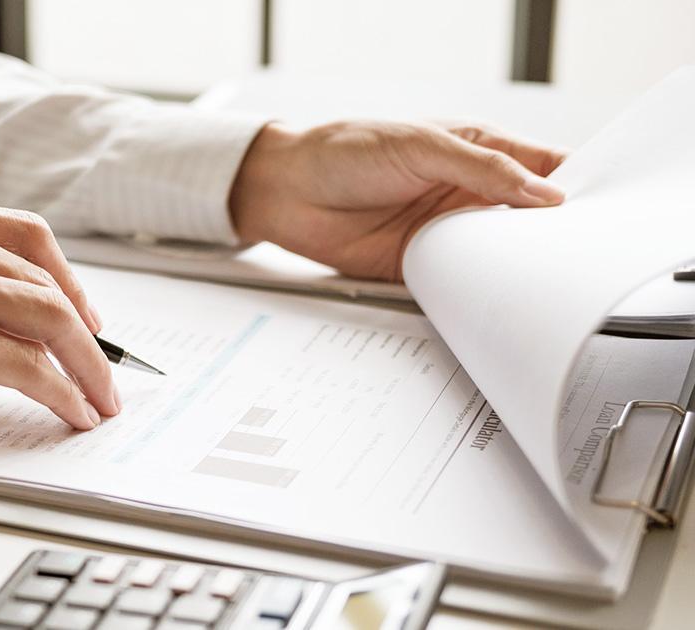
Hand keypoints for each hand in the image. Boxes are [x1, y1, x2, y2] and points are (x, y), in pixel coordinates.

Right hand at [0, 191, 119, 447]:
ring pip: (50, 319)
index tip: (83, 312)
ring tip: (101, 396)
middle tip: (103, 363)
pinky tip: (73, 410)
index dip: (67, 277)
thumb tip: (8, 318)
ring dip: (88, 364)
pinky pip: (30, 366)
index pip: (25, 234)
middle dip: (85, 330)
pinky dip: (63, 391)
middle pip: (45, 279)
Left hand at [229, 121, 566, 280]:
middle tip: (576, 255)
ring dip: (517, 267)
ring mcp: (446, 231)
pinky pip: (461, 282)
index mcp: (478, 152)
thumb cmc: (343, 150)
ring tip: (543, 281)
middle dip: (553, 237)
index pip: (544, 169)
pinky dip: (477, 292)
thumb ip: (481, 167)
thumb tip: (543, 192)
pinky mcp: (422, 265)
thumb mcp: (419, 145)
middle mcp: (468, 193)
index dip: (574, 188)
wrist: (286, 190)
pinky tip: (492, 298)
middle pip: (530, 220)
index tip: (597, 211)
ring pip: (500, 255)